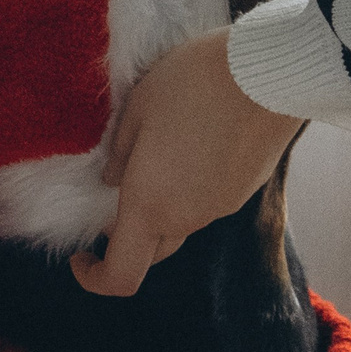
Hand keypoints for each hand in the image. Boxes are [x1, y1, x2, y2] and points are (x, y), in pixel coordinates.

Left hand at [79, 30, 303, 295]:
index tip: (81, 254)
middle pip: (152, 252)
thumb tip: (112, 181)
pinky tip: (195, 143)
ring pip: (182, 223)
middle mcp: (188, 217)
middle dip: (128, 236)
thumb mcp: (136, 109)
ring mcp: (223, 206)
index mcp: (151, 205)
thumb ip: (118, 154)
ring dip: (163, 206)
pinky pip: (209, 201)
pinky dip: (192, 188)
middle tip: (117, 192)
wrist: (269, 73)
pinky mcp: (247, 188)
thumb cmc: (192, 84)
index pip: (120, 275)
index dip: (94, 278)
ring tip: (160, 152)